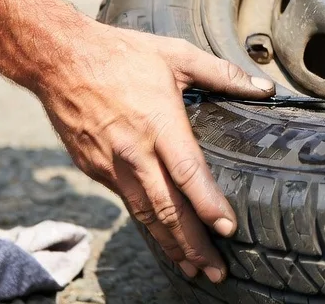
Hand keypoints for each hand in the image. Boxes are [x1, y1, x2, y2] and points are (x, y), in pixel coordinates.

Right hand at [33, 20, 273, 282]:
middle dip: (193, 245)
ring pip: (145, 215)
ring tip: (193, 268)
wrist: (59, 60)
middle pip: (167, 209)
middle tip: (215, 270)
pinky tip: (163, 236)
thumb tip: (265, 87)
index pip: (189, 174)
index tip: (228, 229)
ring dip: (169, 245)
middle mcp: (134, 152)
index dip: (208, 204)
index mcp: (158, 123)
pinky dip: (147, 224)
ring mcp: (112, 166)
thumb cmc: (121, 54)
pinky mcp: (95, 171)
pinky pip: (127, 203)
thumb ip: (223, 74)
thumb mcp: (177, 55)